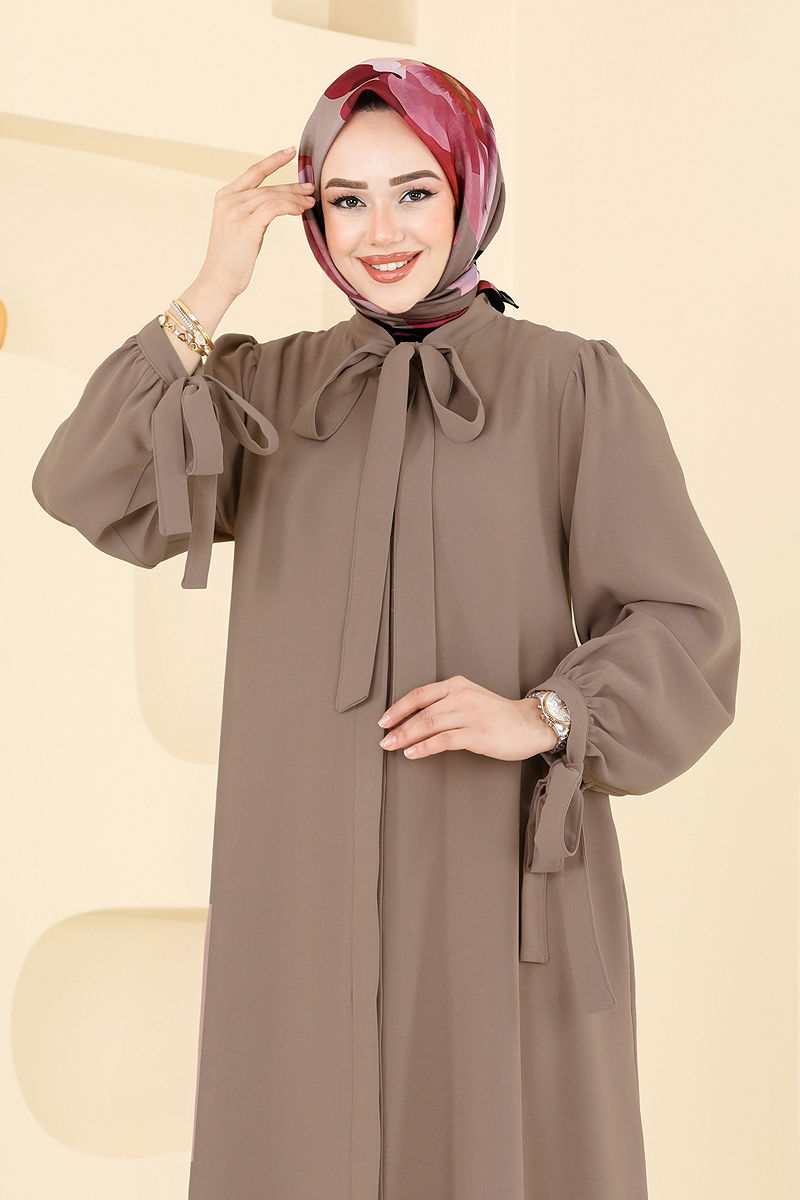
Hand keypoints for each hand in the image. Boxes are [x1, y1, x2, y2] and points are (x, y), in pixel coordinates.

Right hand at [196, 147, 315, 300]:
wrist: (218, 280)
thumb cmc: (232, 259)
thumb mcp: (239, 228)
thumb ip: (252, 212)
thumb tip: (277, 204)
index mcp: (224, 196)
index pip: (253, 172)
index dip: (273, 160)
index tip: (291, 151)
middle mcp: (229, 199)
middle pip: (267, 186)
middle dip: (292, 186)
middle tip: (310, 188)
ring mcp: (236, 211)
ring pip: (273, 196)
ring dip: (295, 198)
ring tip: (309, 202)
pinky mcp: (246, 224)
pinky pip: (274, 208)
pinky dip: (289, 206)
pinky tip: (300, 209)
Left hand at [377, 675, 559, 760]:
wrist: (531, 724)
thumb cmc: (500, 715)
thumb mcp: (472, 699)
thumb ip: (448, 703)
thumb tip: (417, 719)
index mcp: (458, 685)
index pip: (420, 694)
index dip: (399, 708)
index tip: (384, 720)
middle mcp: (462, 696)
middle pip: (422, 711)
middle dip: (398, 726)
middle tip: (384, 739)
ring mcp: (470, 714)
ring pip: (429, 724)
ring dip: (406, 737)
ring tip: (391, 746)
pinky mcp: (477, 733)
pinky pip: (444, 740)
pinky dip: (424, 747)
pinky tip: (413, 753)